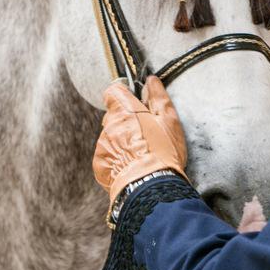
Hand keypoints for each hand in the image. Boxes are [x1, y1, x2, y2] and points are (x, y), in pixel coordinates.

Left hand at [93, 76, 187, 205]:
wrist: (150, 188)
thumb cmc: (162, 153)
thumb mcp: (169, 121)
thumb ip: (158, 98)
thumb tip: (151, 81)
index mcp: (124, 111)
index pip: (113, 91)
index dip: (123, 95)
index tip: (134, 102)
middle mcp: (109, 126)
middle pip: (113, 116)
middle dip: (125, 121)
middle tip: (144, 134)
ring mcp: (102, 146)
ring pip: (110, 137)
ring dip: (121, 141)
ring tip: (140, 154)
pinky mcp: (99, 164)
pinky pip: (107, 156)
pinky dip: (116, 159)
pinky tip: (132, 166)